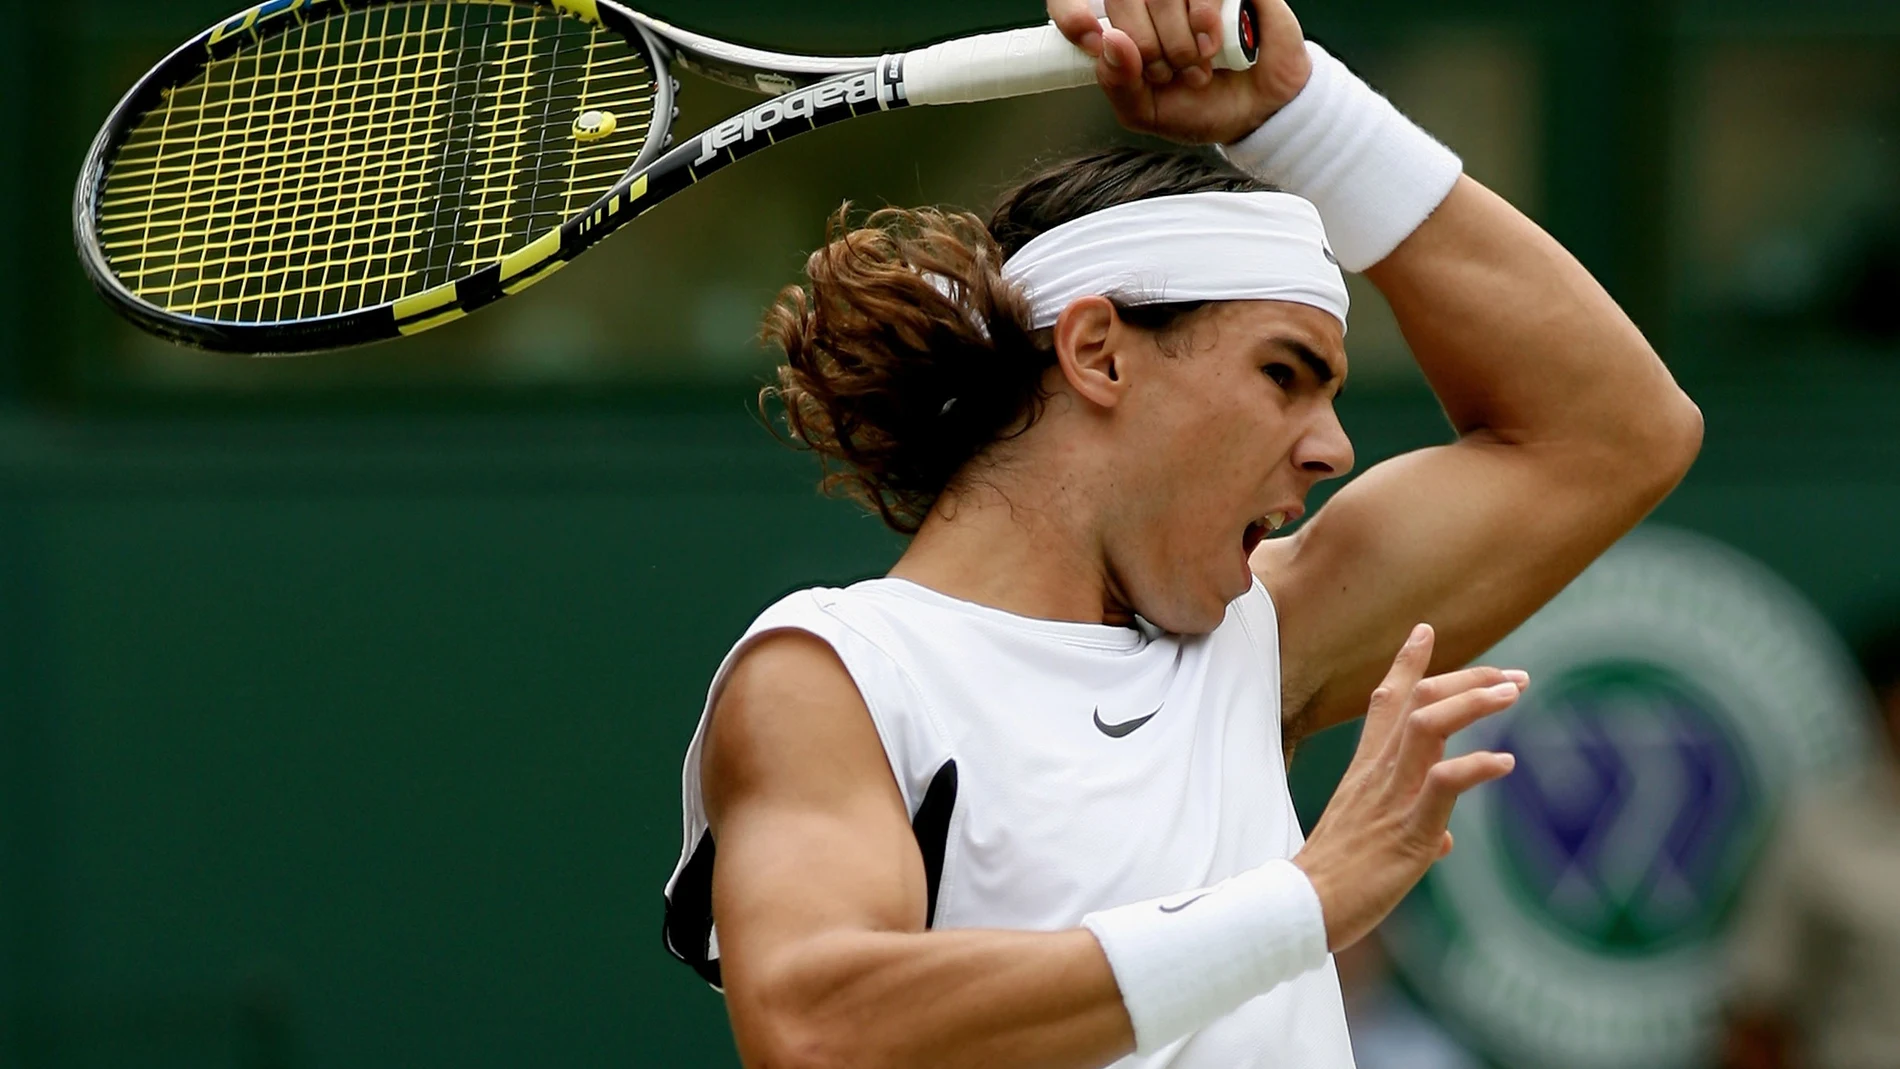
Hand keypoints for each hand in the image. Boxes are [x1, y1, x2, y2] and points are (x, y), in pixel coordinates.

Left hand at [1046, 0, 1313, 143]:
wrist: (1260, 111)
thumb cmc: (1201, 107)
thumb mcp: (1146, 110)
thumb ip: (1117, 82)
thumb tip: (1108, 42)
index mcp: (1122, 23)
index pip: (1074, 1)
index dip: (1072, 15)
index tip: (1088, 39)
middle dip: (1143, 47)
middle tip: (1166, 73)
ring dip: (1177, 42)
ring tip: (1196, 67)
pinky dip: (1203, 23)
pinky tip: (1212, 48)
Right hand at [1292, 623, 1522, 951]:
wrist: (1302, 908)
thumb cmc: (1336, 880)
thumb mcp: (1374, 843)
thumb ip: (1413, 828)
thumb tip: (1443, 839)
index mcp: (1366, 771)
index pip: (1384, 702)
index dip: (1406, 664)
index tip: (1426, 630)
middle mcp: (1377, 773)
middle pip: (1417, 701)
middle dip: (1467, 679)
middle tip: (1513, 677)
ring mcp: (1392, 798)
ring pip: (1428, 727)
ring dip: (1472, 702)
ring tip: (1512, 693)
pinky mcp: (1408, 830)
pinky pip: (1442, 785)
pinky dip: (1475, 767)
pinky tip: (1505, 763)